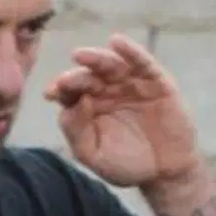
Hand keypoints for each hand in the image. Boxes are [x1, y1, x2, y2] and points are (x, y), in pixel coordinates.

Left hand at [48, 34, 201, 188]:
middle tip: (66, 80)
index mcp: (89, 105)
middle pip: (89, 75)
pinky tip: (117, 42)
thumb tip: (73, 104)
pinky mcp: (156, 81)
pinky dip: (131, 51)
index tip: (51, 93)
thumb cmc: (127, 164)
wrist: (164, 173)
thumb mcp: (95, 156)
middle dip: (76, 76)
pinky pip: (143, 63)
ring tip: (80, 55)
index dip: (60, 89)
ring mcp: (131, 83)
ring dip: (96, 58)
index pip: (71, 91)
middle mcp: (107, 89)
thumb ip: (76, 133)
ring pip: (111, 64)